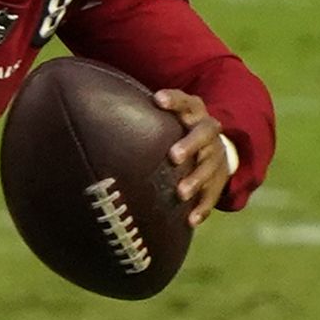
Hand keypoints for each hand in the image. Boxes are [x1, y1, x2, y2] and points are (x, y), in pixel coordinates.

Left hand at [153, 89, 229, 227]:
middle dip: (190, 144)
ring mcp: (217, 155)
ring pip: (211, 165)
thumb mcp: (167, 118)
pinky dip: (203, 207)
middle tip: (173, 156)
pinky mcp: (221, 177)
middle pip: (204, 133)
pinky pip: (214, 193)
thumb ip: (143, 115)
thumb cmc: (177, 130)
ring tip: (181, 193)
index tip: (157, 99)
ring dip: (197, 178)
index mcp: (193, 112)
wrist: (213, 146)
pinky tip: (191, 220)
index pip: (185, 101)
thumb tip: (98, 111)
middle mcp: (208, 130)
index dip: (174, 100)